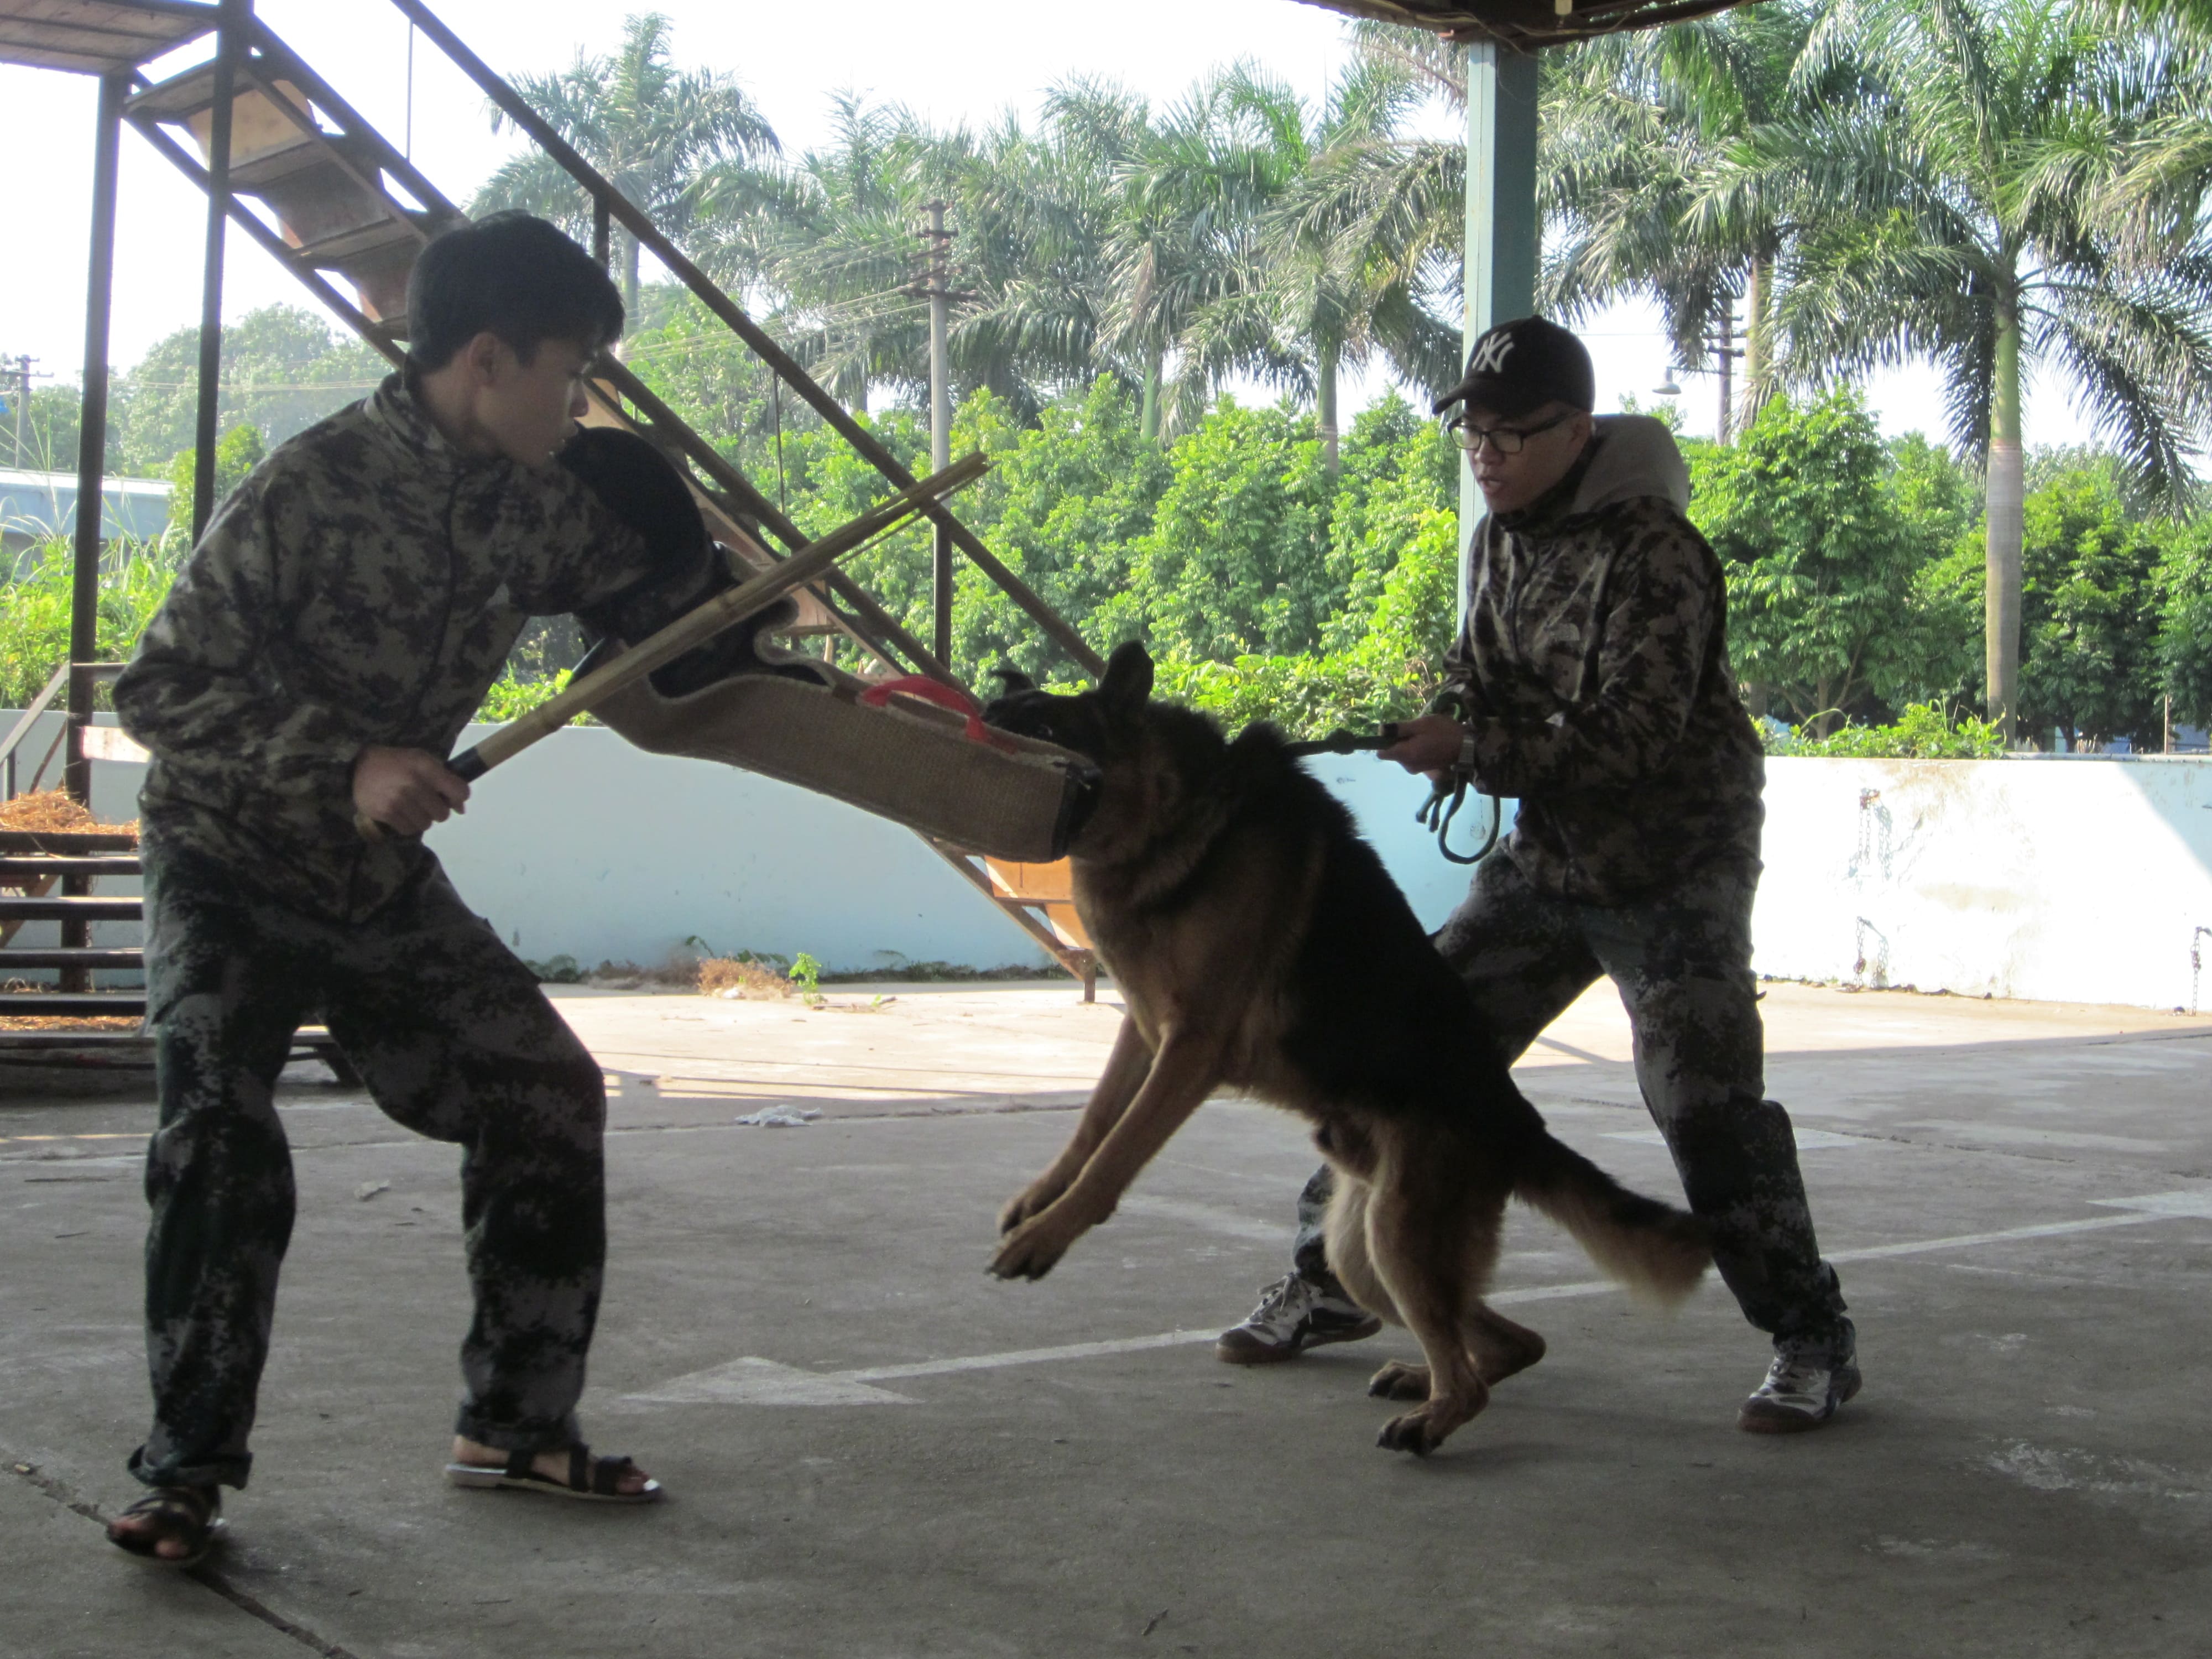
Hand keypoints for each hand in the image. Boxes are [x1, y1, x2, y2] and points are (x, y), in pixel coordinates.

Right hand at [352, 745, 468, 837]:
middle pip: (443, 814)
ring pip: (426, 824)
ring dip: (423, 818)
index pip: (459, 791)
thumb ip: (445, 780)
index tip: (452, 797)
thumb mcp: (422, 760)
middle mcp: (413, 784)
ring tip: (413, 807)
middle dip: (438, 810)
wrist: (358, 766)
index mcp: (425, 766)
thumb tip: (461, 809)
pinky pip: (409, 830)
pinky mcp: (385, 813)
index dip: (459, 797)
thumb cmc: (396, 762)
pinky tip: (402, 813)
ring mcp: (398, 800)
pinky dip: (409, 824)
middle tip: (427, 803)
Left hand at [1377, 713, 1463, 776]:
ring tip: (1425, 735)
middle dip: (1399, 741)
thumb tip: (1380, 730)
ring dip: (1409, 745)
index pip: (1381, 753)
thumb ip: (1399, 728)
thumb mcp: (1420, 724)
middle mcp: (1407, 766)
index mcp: (1404, 755)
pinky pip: (1413, 758)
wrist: (1467, 747)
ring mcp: (1417, 769)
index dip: (1383, 741)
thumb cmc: (1443, 732)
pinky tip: (1429, 742)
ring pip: (1403, 755)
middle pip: (1393, 753)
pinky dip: (1417, 750)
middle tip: (1416, 731)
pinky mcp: (1425, 769)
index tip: (1394, 732)